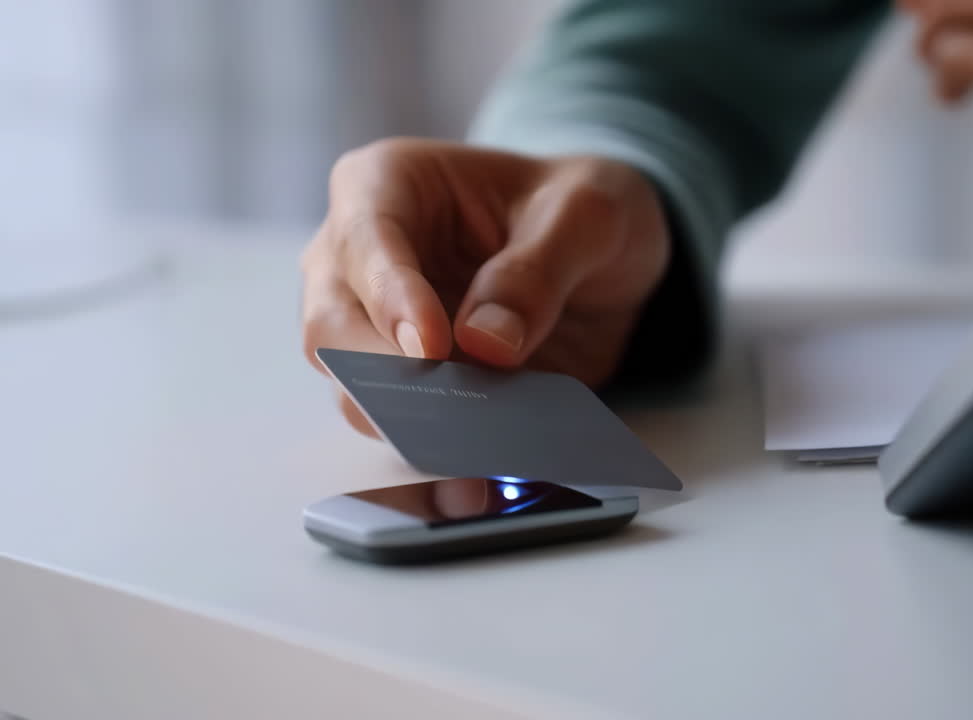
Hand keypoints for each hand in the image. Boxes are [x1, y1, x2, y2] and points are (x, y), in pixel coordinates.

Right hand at [301, 139, 670, 436]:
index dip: (391, 297)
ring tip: (468, 465)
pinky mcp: (407, 385)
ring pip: (353, 390)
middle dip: (383, 377)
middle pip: (333, 327)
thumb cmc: (578, 206)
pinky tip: (474, 482)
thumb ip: (538, 270)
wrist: (603, 251)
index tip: (429, 349)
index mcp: (387, 185)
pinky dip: (434, 454)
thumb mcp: (587, 214)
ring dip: (407, 429)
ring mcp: (374, 328)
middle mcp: (358, 259)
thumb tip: (486, 344)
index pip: (366, 239)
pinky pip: (401, 427)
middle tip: (446, 414)